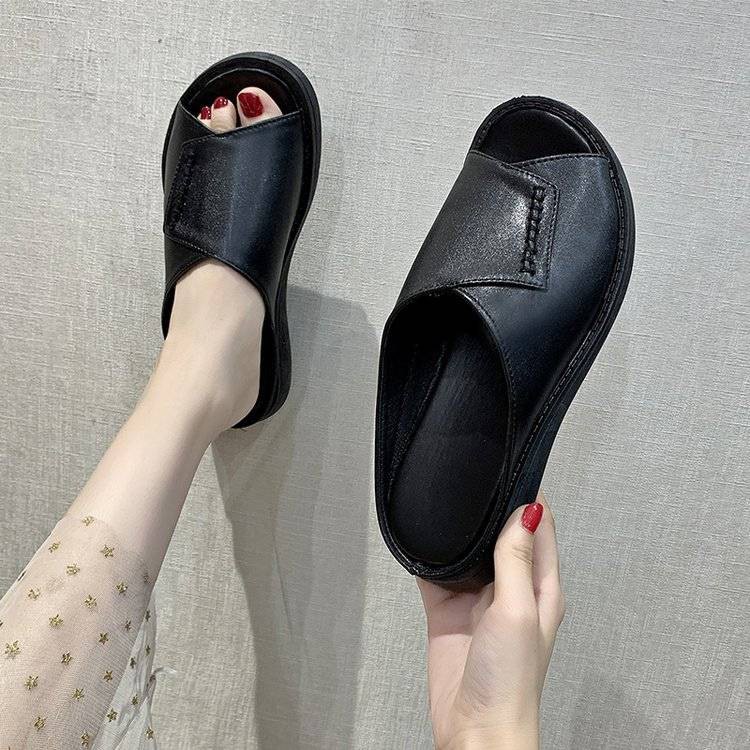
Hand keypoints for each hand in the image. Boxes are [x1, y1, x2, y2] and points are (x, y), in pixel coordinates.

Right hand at [418, 493, 563, 749]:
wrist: (474, 730)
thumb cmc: (510, 682)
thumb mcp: (518, 610)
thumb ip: (517, 560)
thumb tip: (526, 511)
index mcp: (540, 587)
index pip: (540, 529)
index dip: (530, 498)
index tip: (514, 468)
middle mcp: (511, 589)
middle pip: (502, 535)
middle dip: (490, 509)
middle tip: (474, 476)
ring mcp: (478, 600)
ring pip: (467, 551)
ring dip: (458, 532)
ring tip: (447, 501)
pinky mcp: (448, 612)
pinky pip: (435, 575)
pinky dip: (429, 558)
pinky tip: (422, 541)